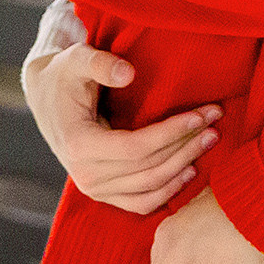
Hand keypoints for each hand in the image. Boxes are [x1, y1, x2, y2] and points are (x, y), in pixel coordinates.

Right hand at [22, 42, 219, 213]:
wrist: (47, 100)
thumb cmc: (65, 76)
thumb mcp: (76, 60)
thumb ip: (100, 63)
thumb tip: (129, 74)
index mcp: (78, 145)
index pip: (135, 147)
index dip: (172, 133)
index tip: (201, 115)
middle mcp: (85, 175)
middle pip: (149, 168)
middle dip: (187, 145)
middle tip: (215, 123)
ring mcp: (95, 189)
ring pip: (150, 187)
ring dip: (184, 165)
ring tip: (209, 140)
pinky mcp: (104, 195)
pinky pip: (142, 203)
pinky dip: (168, 191)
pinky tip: (190, 171)